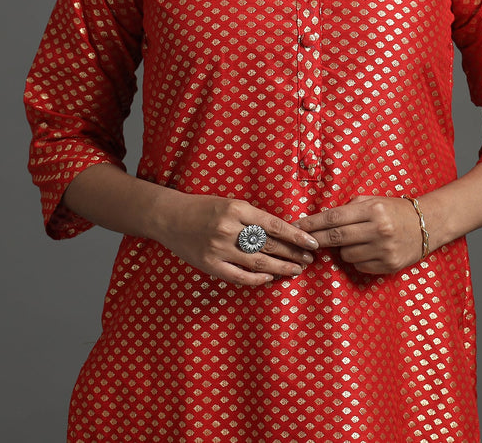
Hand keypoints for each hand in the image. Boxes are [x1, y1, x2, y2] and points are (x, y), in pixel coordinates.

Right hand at [154, 193, 319, 286]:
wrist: (169, 216)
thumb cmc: (203, 207)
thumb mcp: (229, 203)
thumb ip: (252, 217)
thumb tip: (282, 232)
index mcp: (237, 209)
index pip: (274, 225)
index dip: (296, 236)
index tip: (312, 243)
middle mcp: (229, 228)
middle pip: (269, 245)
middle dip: (293, 254)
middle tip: (309, 259)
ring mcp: (218, 248)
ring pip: (258, 263)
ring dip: (280, 268)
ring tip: (296, 270)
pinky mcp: (209, 264)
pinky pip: (238, 276)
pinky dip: (255, 279)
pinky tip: (268, 279)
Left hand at [294, 195, 423, 274]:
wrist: (427, 225)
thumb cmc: (395, 210)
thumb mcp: (373, 200)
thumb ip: (349, 208)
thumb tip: (320, 220)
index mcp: (373, 210)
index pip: (334, 217)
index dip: (312, 223)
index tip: (296, 225)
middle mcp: (379, 230)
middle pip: (335, 237)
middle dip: (315, 239)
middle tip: (301, 240)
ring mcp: (384, 249)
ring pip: (346, 254)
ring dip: (342, 249)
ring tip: (354, 240)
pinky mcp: (389, 265)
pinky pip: (359, 265)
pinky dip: (357, 258)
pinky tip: (367, 249)